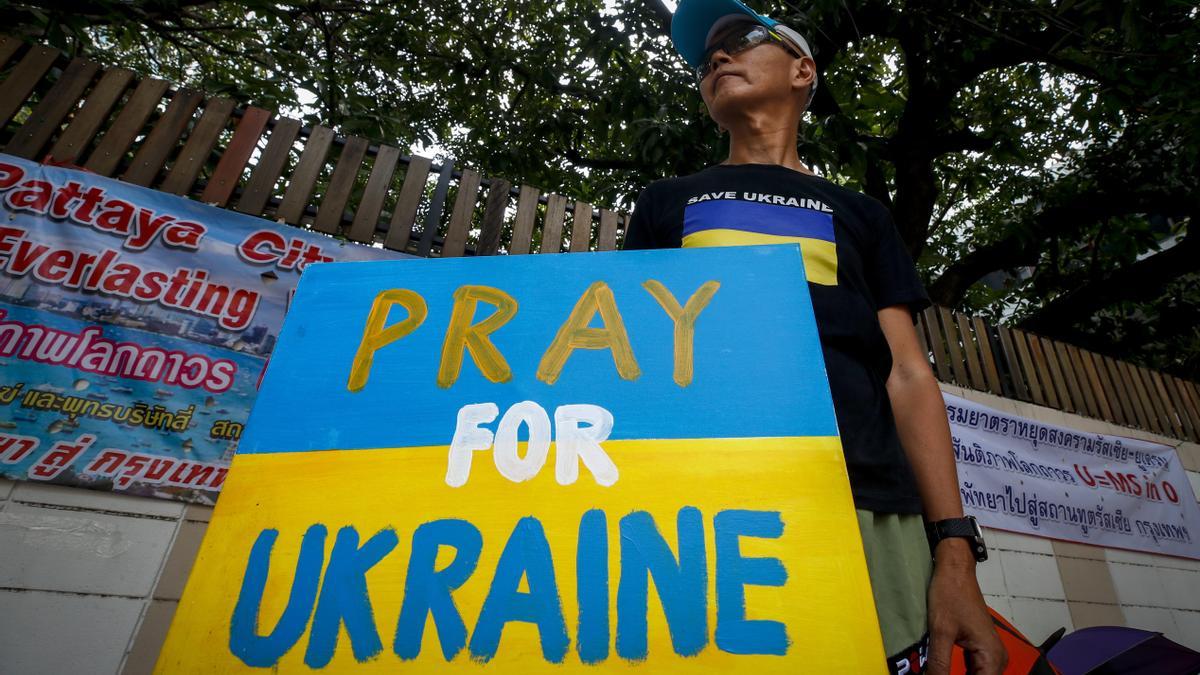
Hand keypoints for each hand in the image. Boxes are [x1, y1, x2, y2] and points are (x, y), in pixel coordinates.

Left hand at [926, 539, 1006, 674]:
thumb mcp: (941, 632)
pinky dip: (959, 673)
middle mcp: (996, 658)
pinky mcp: (980, 648)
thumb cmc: (950, 594)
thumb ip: (939, 664)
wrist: (955, 570)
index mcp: (991, 657)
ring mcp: (989, 653)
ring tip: (938, 671)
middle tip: (934, 673)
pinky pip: (973, 670)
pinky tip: (942, 672)